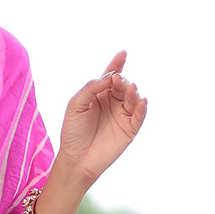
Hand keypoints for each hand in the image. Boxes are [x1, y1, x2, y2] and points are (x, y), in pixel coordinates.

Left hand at [57, 51, 147, 188]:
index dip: (117, 65)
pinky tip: (142, 101)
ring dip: (133, 92)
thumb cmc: (72, 132)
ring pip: (133, 99)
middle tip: (118, 80)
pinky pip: (139, 117)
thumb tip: (110, 77)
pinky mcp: (129, 130)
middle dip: (122, 81)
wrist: (75, 159)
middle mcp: (112, 103)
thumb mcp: (76, 105)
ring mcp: (122, 116)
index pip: (110, 76)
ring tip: (130, 89)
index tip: (123, 54)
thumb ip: (91, 88)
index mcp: (99, 95)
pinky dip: (142, 108)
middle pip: (122, 86)